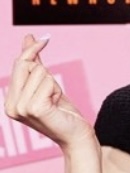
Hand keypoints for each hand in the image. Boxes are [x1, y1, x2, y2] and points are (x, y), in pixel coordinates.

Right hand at [4, 34, 94, 150]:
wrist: (75, 134)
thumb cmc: (62, 111)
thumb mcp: (47, 84)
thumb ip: (36, 62)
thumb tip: (29, 38)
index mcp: (10, 101)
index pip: (19, 65)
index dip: (32, 49)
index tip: (45, 38)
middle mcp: (11, 106)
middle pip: (27, 65)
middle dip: (46, 73)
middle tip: (53, 93)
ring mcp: (21, 109)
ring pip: (40, 73)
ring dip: (54, 85)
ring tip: (55, 102)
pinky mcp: (35, 109)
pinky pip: (49, 82)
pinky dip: (57, 90)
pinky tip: (57, 104)